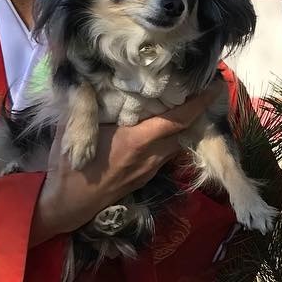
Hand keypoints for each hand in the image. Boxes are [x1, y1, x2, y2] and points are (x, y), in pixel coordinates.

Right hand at [30, 84, 220, 244]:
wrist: (67, 205)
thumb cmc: (68, 166)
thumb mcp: (72, 128)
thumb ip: (85, 102)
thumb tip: (90, 76)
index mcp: (137, 141)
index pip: (178, 119)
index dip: (199, 103)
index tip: (214, 86)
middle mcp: (150, 156)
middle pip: (185, 131)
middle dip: (196, 111)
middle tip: (200, 88)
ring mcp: (150, 169)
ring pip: (176, 143)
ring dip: (184, 126)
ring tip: (184, 103)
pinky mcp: (146, 177)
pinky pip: (166, 154)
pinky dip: (170, 138)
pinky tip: (162, 126)